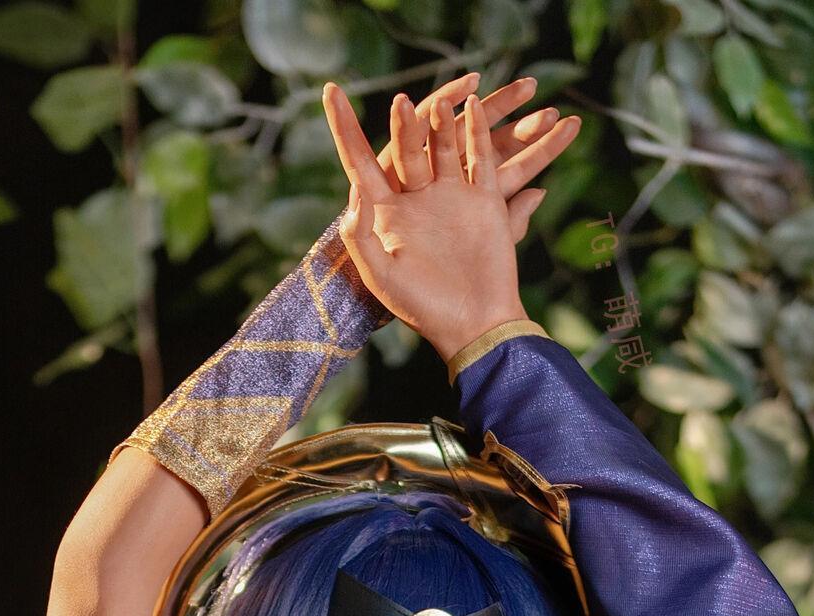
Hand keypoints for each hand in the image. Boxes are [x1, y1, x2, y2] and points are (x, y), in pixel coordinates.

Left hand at [323, 76, 578, 364]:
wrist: (476, 326)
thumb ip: (361, 235)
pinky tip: (475, 105)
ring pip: (442, 147)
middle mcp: (417, 199)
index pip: (359, 161)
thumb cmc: (424, 308)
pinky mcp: (483, 200)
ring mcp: (451, 196)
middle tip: (399, 104)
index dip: (344, 127)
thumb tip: (355, 190)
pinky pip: (480, 158)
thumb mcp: (382, 276)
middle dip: (401, 127)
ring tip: (437, 104)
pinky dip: (478, 132)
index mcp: (387, 214)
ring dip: (438, 123)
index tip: (331, 92)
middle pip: (405, 149)